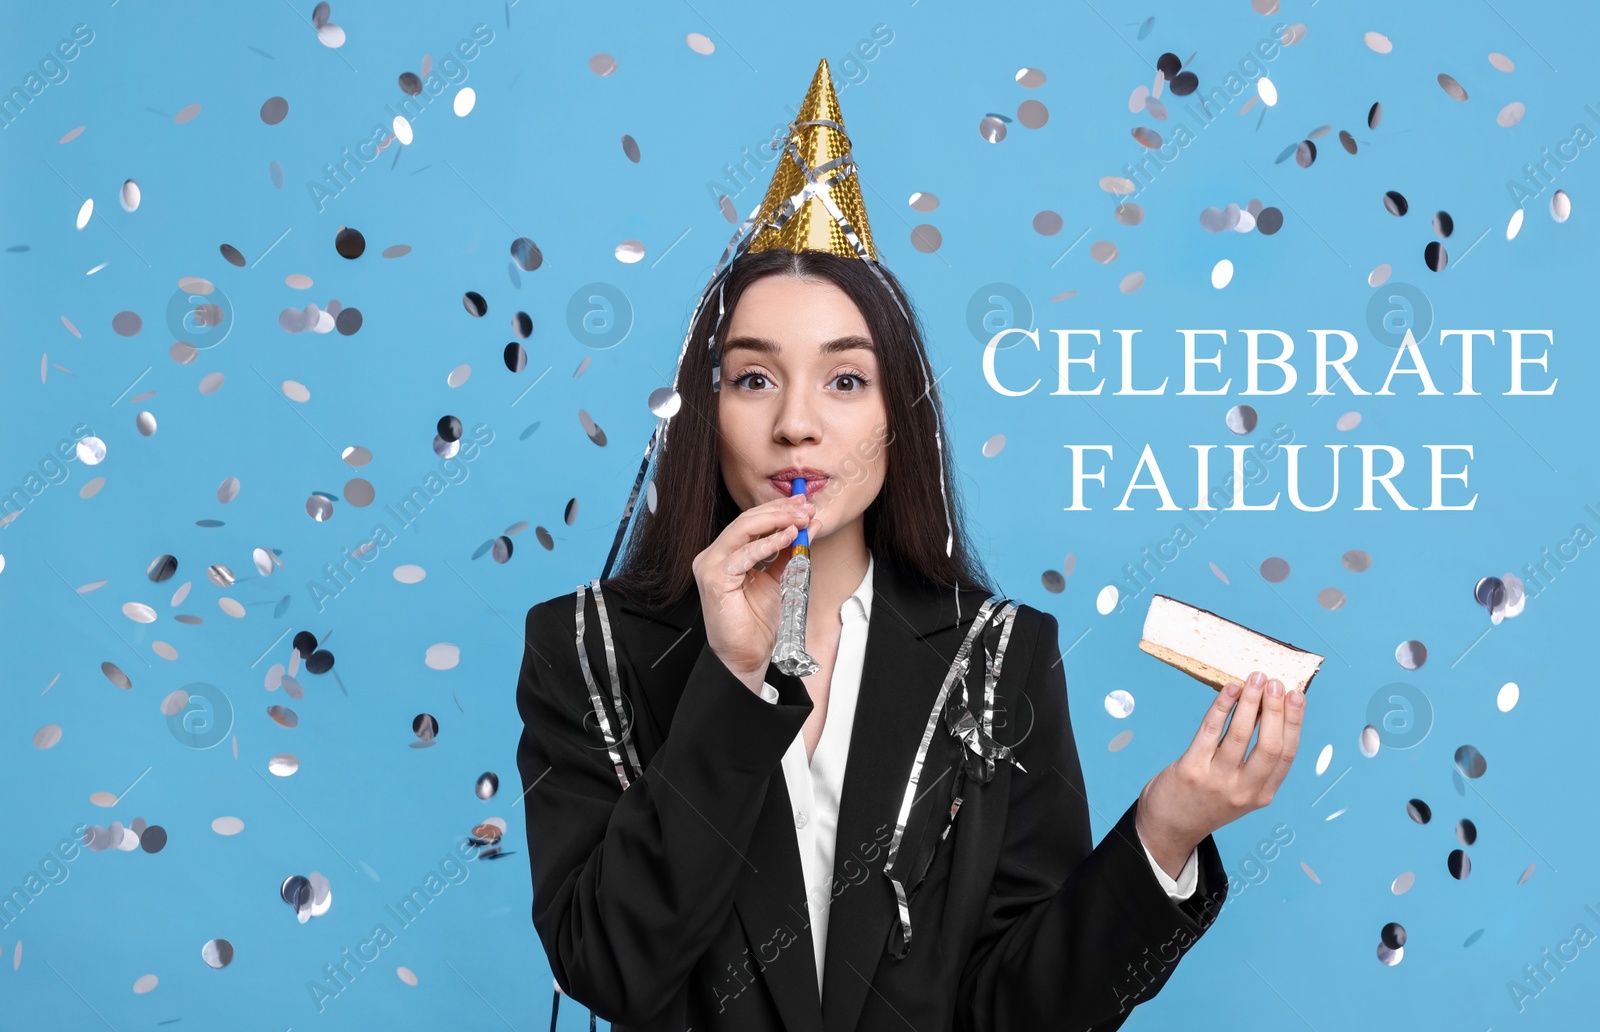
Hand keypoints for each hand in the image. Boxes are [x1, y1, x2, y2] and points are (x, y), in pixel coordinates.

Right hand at [692, 493, 819, 690]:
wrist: (748, 655)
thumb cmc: (758, 622)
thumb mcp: (780, 578)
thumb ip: (790, 552)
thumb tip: (810, 526)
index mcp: (726, 553)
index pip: (751, 521)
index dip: (778, 509)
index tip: (803, 504)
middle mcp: (713, 555)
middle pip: (747, 520)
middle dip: (780, 511)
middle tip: (805, 508)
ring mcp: (710, 565)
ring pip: (743, 529)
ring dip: (776, 522)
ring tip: (801, 520)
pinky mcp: (714, 578)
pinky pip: (743, 554)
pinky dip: (767, 544)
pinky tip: (787, 538)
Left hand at [1134, 671, 1306, 867]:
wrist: (1169, 828)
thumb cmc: (1204, 802)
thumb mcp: (1240, 791)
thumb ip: (1254, 761)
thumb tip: (1266, 711)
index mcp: (1262, 794)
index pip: (1287, 754)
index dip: (1294, 722)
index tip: (1297, 696)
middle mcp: (1243, 790)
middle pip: (1270, 745)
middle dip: (1276, 709)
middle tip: (1275, 682)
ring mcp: (1217, 781)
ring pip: (1241, 735)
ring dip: (1250, 702)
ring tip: (1254, 679)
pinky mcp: (1192, 770)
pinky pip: (1211, 731)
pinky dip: (1222, 707)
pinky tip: (1230, 690)